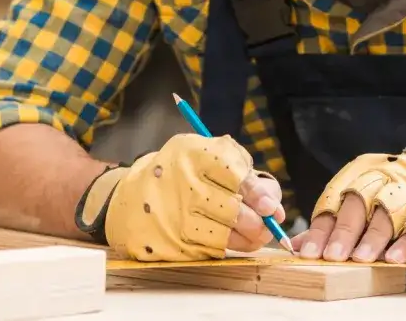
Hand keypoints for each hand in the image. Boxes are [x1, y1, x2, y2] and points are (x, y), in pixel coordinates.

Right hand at [74, 132, 286, 260]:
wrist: (130, 197)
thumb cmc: (180, 172)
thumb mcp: (205, 155)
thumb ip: (242, 170)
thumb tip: (274, 207)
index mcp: (194, 155)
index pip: (237, 177)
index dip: (259, 195)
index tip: (272, 209)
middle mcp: (183, 186)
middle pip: (235, 212)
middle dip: (257, 222)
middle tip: (265, 224)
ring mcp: (175, 218)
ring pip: (226, 237)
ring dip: (246, 239)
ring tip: (251, 234)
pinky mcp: (170, 245)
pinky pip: (211, 251)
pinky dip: (224, 248)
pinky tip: (226, 239)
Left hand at [291, 143, 405, 263]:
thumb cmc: (401, 194)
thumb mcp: (367, 199)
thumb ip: (337, 219)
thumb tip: (300, 245)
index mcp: (362, 172)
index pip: (335, 201)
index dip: (321, 228)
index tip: (308, 252)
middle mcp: (385, 176)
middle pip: (359, 203)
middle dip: (344, 231)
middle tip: (332, 257)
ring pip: (388, 213)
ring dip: (373, 238)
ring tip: (361, 260)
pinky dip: (405, 243)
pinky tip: (393, 259)